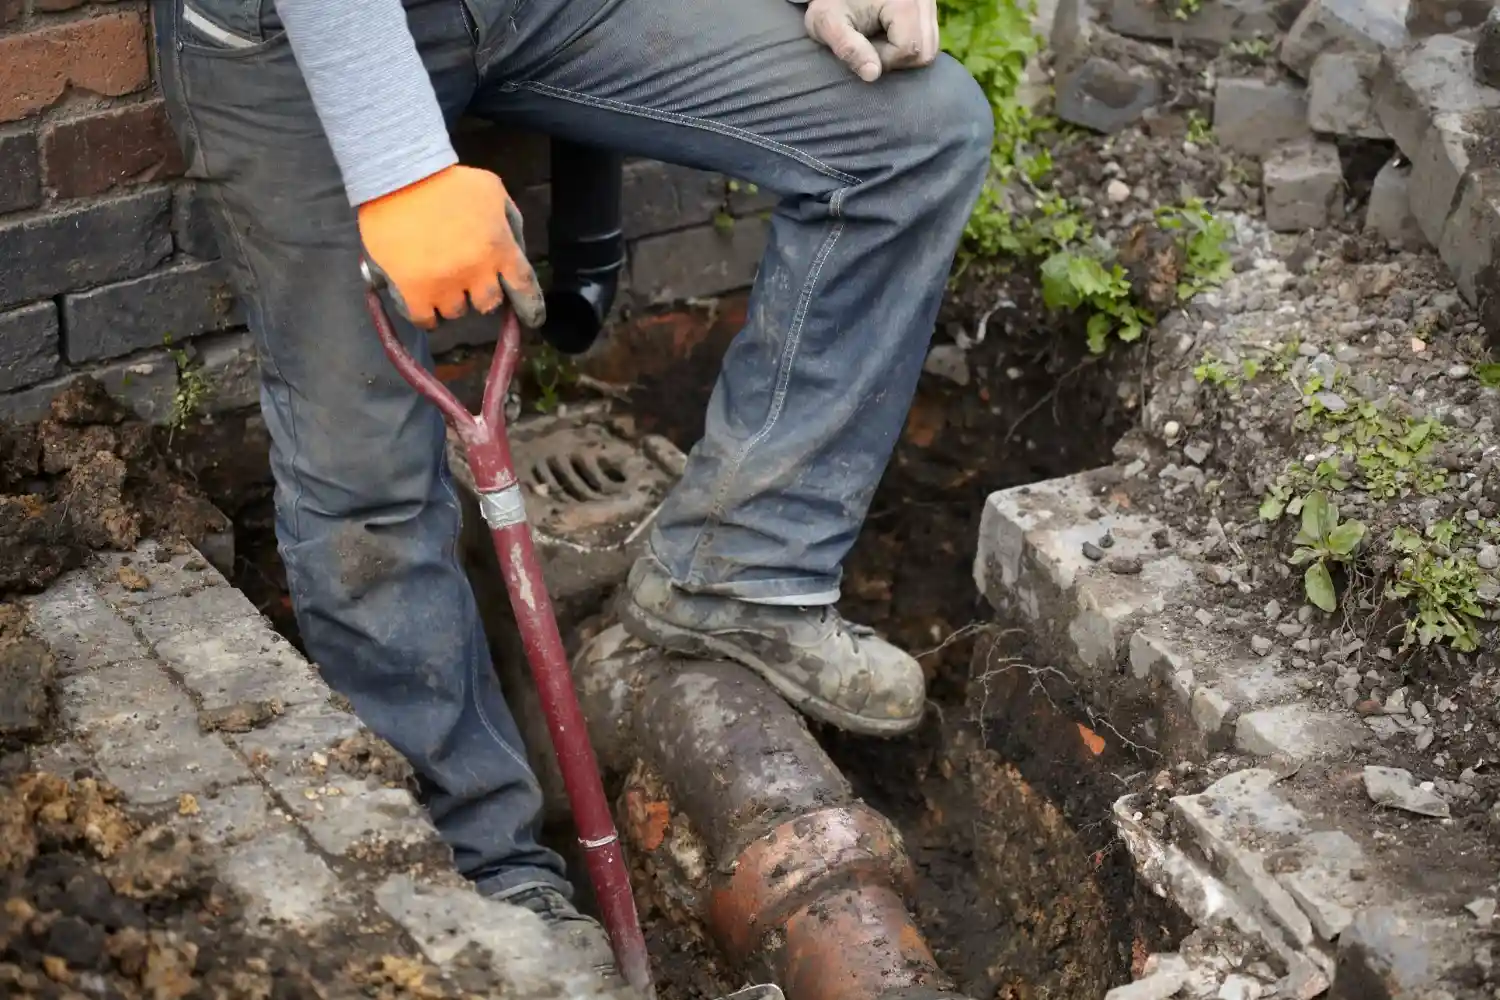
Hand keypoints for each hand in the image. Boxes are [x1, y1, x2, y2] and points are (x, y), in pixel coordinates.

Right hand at [357, 165, 545, 329]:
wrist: (397, 178)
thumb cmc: (447, 181)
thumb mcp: (492, 190)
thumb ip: (510, 222)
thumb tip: (516, 252)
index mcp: (499, 247)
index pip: (524, 287)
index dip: (530, 307)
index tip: (532, 320)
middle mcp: (476, 271)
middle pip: (489, 303)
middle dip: (481, 294)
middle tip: (467, 279)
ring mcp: (445, 284)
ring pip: (456, 311)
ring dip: (452, 300)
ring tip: (439, 282)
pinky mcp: (413, 292)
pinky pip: (425, 319)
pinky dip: (426, 314)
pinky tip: (422, 302)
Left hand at [803, 0, 938, 82]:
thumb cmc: (830, 4)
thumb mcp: (829, 23)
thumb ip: (849, 49)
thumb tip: (873, 75)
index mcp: (904, 2)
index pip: (908, 50)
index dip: (884, 59)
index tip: (864, 48)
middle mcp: (923, 0)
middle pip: (926, 51)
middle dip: (897, 59)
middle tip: (872, 47)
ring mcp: (929, 3)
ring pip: (930, 47)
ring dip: (903, 54)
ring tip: (879, 40)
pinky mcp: (928, 8)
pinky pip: (928, 39)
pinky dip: (909, 45)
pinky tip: (888, 36)